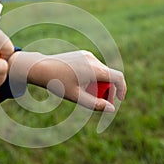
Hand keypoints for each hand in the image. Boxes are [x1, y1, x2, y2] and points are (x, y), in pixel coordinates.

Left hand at [8, 51, 126, 111]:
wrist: (41, 67)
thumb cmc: (57, 83)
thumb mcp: (76, 97)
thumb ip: (95, 104)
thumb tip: (111, 109)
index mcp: (94, 69)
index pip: (118, 77)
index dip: (122, 89)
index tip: (120, 99)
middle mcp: (93, 59)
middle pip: (110, 75)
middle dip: (109, 90)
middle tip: (103, 102)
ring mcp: (87, 55)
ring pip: (102, 71)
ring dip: (101, 83)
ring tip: (88, 93)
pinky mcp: (82, 54)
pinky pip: (94, 66)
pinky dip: (94, 76)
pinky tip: (82, 83)